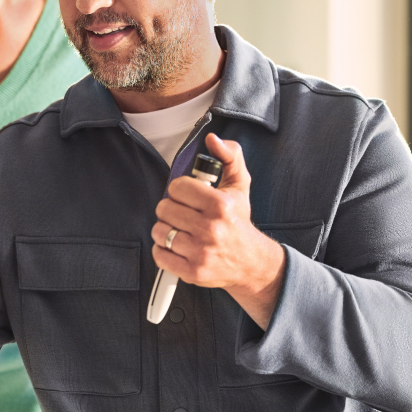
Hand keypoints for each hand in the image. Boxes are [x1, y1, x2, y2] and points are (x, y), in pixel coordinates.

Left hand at [151, 133, 285, 328]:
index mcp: (220, 205)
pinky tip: (176, 246)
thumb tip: (213, 139)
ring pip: (159, 231)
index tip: (188, 195)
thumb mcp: (239, 184)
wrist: (251, 263)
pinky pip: (159, 255)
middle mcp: (211, 229)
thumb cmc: (239, 221)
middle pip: (164, 208)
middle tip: (183, 213)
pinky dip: (163, 250)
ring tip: (179, 229)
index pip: (177, 187)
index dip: (180, 189)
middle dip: (171, 208)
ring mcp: (201, 253)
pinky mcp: (193, 273)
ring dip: (165, 229)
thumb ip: (229, 155)